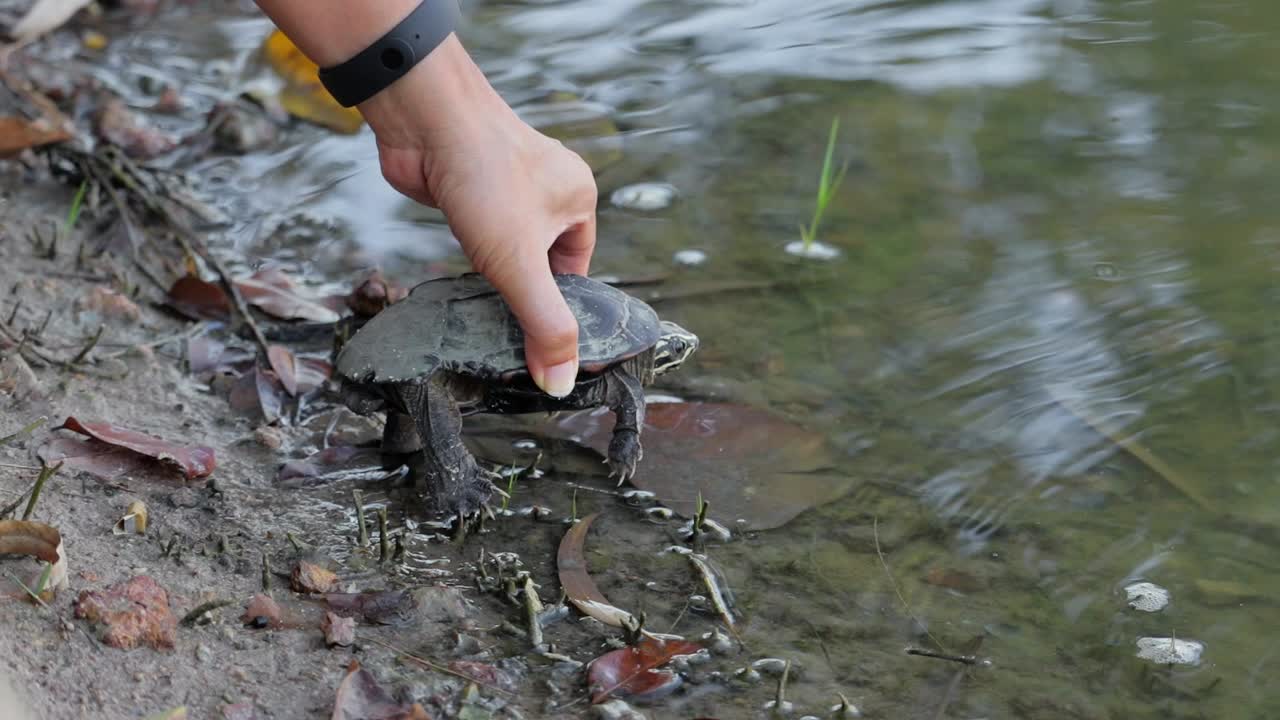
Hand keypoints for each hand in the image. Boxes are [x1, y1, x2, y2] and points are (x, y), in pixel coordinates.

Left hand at [357, 35, 597, 397]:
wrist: (424, 119)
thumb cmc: (483, 175)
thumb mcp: (521, 264)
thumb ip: (543, 325)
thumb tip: (562, 384)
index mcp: (578, 200)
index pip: (578, 274)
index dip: (559, 310)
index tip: (540, 346)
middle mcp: (549, 190)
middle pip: (543, 264)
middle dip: (523, 294)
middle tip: (504, 333)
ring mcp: (507, 188)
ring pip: (509, 249)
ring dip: (494, 276)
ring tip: (480, 308)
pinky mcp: (469, 189)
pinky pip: (479, 235)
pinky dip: (470, 257)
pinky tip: (457, 276)